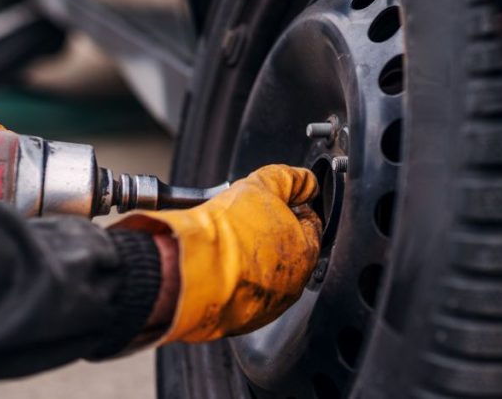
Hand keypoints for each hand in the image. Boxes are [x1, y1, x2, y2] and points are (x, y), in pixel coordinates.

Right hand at [113, 165, 321, 342]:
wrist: (189, 271)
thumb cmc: (226, 232)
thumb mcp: (262, 185)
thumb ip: (290, 179)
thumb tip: (306, 181)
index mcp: (305, 252)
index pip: (311, 224)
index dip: (294, 206)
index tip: (279, 200)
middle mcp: (293, 284)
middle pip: (289, 251)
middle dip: (272, 233)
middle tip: (249, 220)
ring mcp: (268, 306)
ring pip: (267, 276)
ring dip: (254, 260)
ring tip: (231, 243)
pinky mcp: (242, 322)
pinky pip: (244, 296)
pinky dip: (236, 282)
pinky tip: (221, 266)